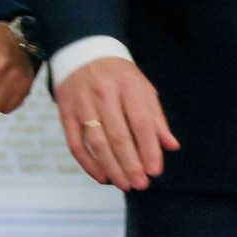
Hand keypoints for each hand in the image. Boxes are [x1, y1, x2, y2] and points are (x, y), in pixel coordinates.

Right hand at [54, 56, 179, 190]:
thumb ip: (156, 118)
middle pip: (118, 135)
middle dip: (131, 164)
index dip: (148, 149)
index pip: (140, 123)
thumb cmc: (119, 76)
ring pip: (96, 142)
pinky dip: (87, 162)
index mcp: (128, 87)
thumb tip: (171, 146)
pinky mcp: (66, 111)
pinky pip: (74, 142)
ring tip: (124, 184)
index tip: (155, 171)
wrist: (82, 52)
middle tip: (141, 185)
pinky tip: (101, 176)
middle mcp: (104, 94)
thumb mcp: (143, 88)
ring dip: (111, 167)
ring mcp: (82, 103)